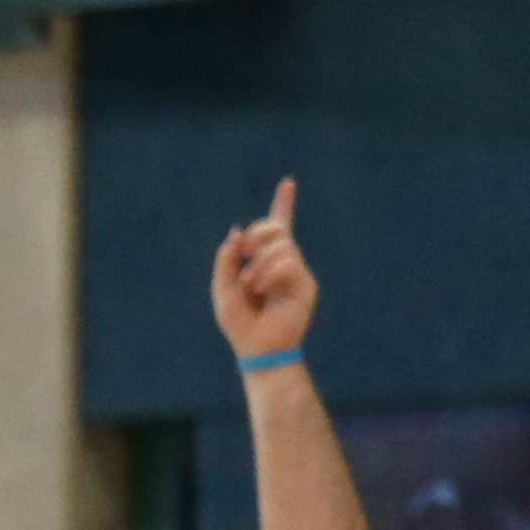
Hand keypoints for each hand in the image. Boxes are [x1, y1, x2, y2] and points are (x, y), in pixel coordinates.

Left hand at [213, 177, 315, 365]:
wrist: (258, 348)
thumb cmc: (240, 323)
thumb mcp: (223, 289)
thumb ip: (226, 260)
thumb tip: (237, 231)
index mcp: (265, 261)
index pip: (277, 227)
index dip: (283, 204)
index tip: (288, 181)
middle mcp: (285, 262)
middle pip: (275, 228)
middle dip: (257, 235)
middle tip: (244, 255)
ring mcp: (297, 272)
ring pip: (282, 246)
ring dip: (259, 265)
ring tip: (252, 287)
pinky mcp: (306, 284)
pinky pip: (288, 264)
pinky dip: (269, 275)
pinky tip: (262, 291)